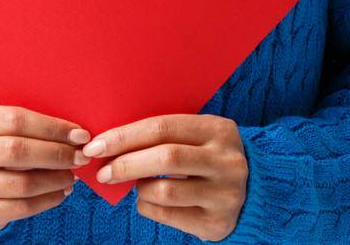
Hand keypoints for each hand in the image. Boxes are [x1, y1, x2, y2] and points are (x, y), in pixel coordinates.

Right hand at [0, 104, 90, 233]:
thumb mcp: (3, 129)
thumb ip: (31, 127)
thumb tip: (76, 135)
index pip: (16, 120)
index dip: (52, 128)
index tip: (80, 135)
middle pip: (17, 151)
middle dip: (56, 154)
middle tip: (80, 157)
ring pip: (20, 183)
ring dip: (54, 180)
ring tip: (72, 176)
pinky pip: (19, 208)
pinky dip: (46, 201)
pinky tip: (60, 193)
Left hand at [84, 114, 247, 240]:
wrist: (252, 191)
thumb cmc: (207, 157)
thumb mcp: (197, 136)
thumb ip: (164, 135)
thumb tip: (110, 142)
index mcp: (218, 129)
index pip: (163, 127)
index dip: (125, 136)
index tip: (97, 145)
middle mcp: (226, 161)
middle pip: (165, 158)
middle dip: (126, 164)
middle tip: (102, 171)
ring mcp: (225, 194)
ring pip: (165, 191)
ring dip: (139, 188)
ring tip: (135, 184)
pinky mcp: (217, 222)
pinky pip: (168, 215)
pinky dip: (148, 206)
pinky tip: (148, 199)